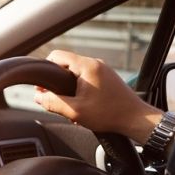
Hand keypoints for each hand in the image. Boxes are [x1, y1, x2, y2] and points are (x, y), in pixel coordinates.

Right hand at [36, 50, 162, 143]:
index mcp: (86, 66)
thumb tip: (38, 97)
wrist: (136, 119)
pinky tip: (80, 104)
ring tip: (69, 104)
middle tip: (53, 98)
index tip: (42, 87)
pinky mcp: (106, 77)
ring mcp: (102, 69)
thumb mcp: (74, 111)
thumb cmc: (109, 114)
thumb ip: (52, 102)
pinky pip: (85, 77)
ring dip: (67, 86)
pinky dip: (78, 88)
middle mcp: (95, 63)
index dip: (44, 70)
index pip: (56, 56)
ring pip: (74, 71)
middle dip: (56, 81)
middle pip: (65, 64)